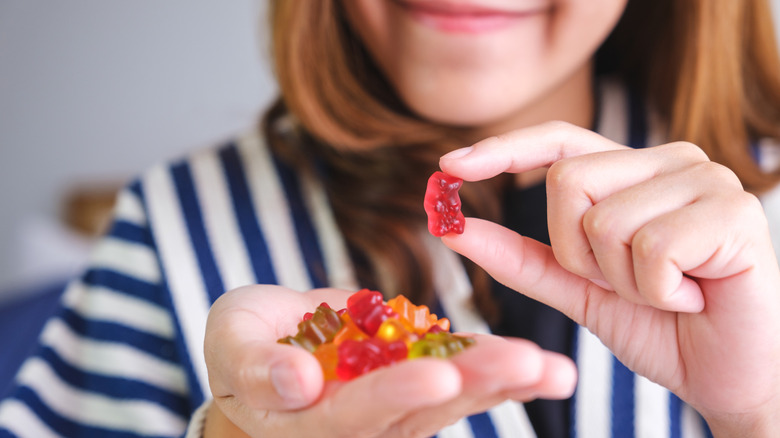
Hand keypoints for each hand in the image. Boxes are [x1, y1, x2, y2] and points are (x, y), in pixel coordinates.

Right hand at [203, 285, 575, 436]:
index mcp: (314, 423)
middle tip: (528, 365)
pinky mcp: (419, 382)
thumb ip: (255, 368)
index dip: (395, 395)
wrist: (270, 345)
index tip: (437, 373)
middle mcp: (365, 425)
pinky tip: (543, 366)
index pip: (358, 414)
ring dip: (504, 382)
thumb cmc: (242, 347)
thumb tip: (295, 382)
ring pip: (454, 397)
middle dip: (476, 385)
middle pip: (424, 410)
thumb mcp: (231, 348)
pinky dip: (500, 370)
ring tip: (553, 370)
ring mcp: (398, 407)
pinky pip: (462, 376)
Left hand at [439, 121, 779, 434]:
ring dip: (622, 280)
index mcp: (633, 172)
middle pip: (567, 181)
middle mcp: (670, 161)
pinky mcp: (735, 212)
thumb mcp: (577, 290)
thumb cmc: (661, 326)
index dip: (503, 149)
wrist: (731, 375)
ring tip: (668, 292)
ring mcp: (705, 179)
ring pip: (603, 220)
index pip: (558, 142)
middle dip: (577, 254)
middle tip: (626, 283)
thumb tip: (455, 228)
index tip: (448, 166)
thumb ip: (521, 257)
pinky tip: (694, 296)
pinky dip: (659, 291)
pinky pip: (650, 248)